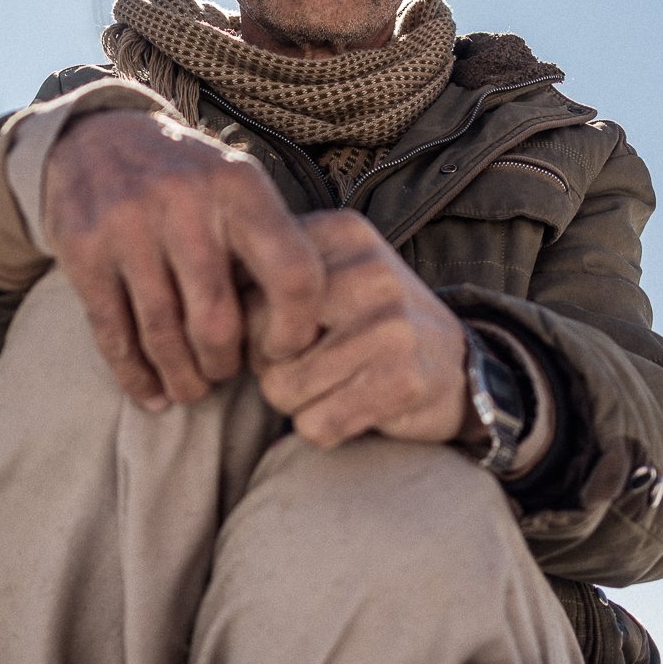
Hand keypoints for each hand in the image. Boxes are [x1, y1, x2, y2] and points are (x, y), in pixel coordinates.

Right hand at [38, 109, 324, 408]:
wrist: (95, 141)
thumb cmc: (189, 182)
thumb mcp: (237, 187)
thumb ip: (271, 243)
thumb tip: (311, 332)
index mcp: (239, 187)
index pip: (292, 273)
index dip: (295, 328)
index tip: (283, 349)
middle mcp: (184, 202)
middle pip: (217, 322)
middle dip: (224, 364)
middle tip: (225, 372)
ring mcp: (128, 227)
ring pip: (163, 336)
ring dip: (182, 379)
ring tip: (191, 390)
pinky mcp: (83, 252)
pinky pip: (114, 335)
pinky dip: (135, 376)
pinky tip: (151, 393)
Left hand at [251, 211, 470, 447]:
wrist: (462, 367)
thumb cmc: (372, 326)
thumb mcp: (331, 276)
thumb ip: (272, 276)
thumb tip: (200, 302)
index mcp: (342, 234)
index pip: (245, 285)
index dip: (248, 323)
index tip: (280, 332)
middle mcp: (370, 271)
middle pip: (257, 338)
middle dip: (267, 367)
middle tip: (306, 366)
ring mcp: (391, 325)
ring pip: (281, 388)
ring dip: (296, 404)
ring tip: (334, 388)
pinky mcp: (403, 380)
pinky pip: (317, 423)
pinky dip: (324, 429)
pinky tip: (353, 410)